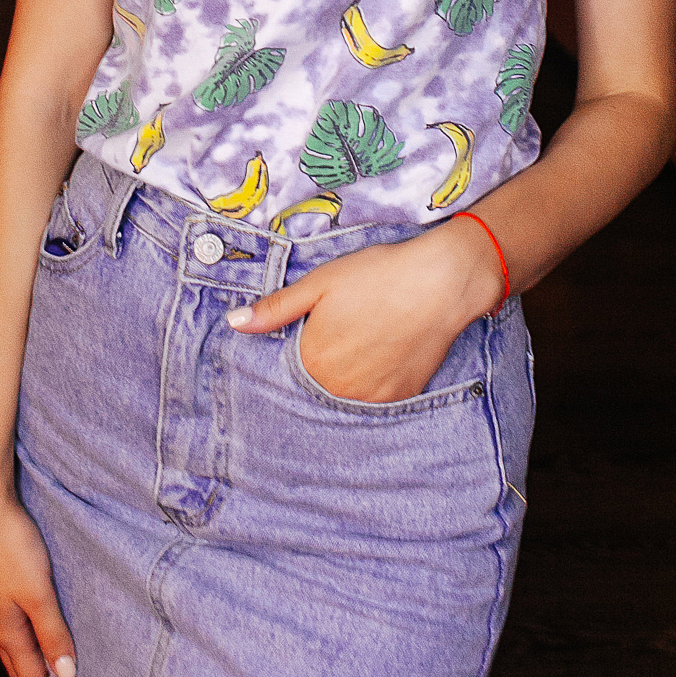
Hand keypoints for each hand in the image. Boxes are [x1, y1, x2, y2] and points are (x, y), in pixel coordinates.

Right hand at [0, 487, 76, 676]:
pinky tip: (31, 634)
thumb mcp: (39, 593)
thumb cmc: (13, 547)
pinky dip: (25, 641)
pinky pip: (12, 624)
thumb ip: (53, 633)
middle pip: (19, 666)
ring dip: (30, 665)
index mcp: (6, 630)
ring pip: (14, 646)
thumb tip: (66, 676)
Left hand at [227, 217, 504, 403]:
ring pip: (343, 398)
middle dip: (315, 371)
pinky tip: (377, 358)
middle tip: (335, 341)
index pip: (285, 375)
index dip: (291, 356)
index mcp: (312, 362)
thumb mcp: (319, 283)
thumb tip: (234, 323)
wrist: (441, 282)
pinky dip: (369, 385)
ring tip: (355, 348)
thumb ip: (275, 309)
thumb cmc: (377, 275)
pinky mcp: (400, 398)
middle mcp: (339, 389)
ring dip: (341, 381)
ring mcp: (371, 398)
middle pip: (314, 389)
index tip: (299, 342)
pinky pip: (373, 401)